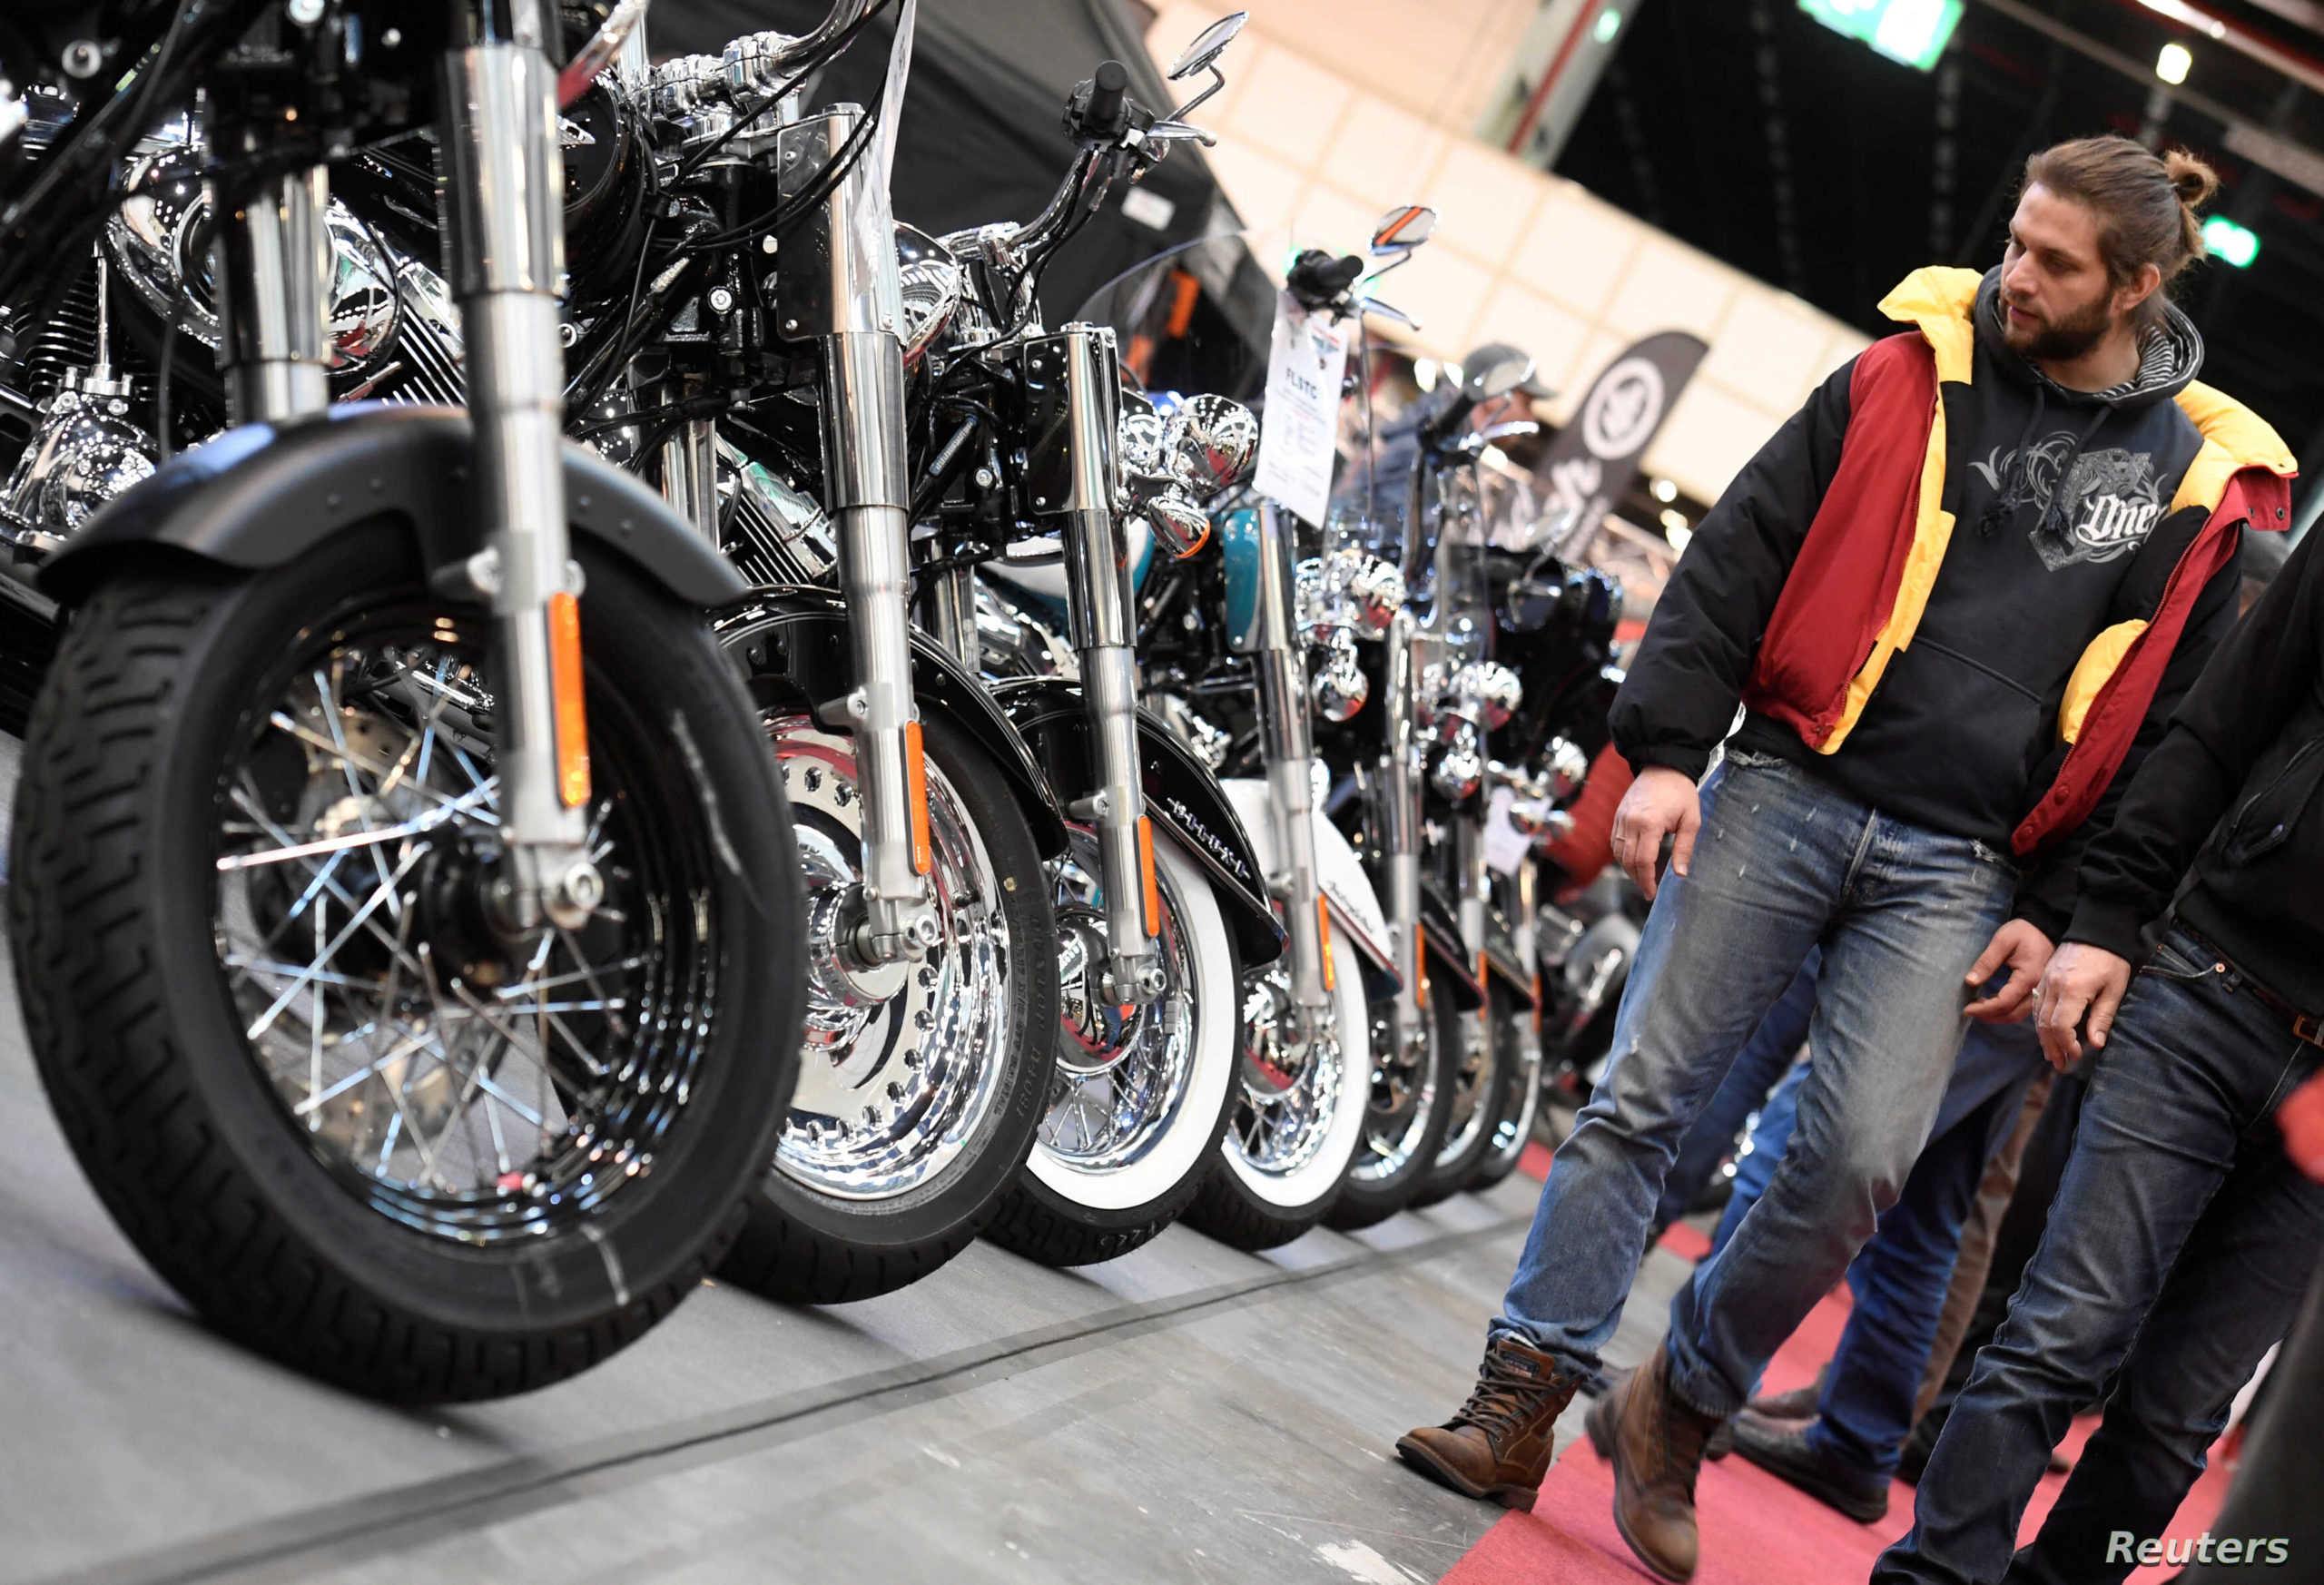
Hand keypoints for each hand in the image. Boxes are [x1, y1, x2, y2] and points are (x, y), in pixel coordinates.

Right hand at [1611, 765, 1700, 901]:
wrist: (1663, 766)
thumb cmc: (1681, 793)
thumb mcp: (1691, 820)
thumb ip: (1684, 848)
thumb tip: (1680, 874)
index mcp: (1651, 823)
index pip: (1643, 860)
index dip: (1647, 880)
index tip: (1651, 893)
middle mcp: (1631, 821)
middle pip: (1628, 860)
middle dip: (1637, 879)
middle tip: (1647, 891)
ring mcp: (1621, 818)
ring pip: (1618, 853)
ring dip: (1628, 869)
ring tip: (1641, 879)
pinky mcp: (1618, 815)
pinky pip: (1615, 841)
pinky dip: (1621, 855)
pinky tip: (1631, 862)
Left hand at [1963, 919, 2053, 1021]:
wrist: (2044, 927)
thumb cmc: (2023, 932)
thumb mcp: (2002, 941)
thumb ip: (1986, 962)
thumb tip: (1970, 982)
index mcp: (2028, 977)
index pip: (2004, 1002)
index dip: (1984, 1009)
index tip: (1966, 1009)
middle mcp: (2037, 988)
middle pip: (2013, 1014)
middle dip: (1989, 1016)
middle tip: (1970, 1010)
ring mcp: (2039, 991)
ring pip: (2019, 1014)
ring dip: (1998, 1015)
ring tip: (1978, 1007)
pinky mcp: (2037, 990)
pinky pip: (2022, 1008)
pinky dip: (2006, 1010)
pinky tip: (1992, 1003)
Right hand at [2031, 942, 2132, 1069]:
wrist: (2095, 929)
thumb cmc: (2110, 960)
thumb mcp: (2113, 990)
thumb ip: (2102, 1018)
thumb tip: (2095, 1044)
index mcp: (2072, 990)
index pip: (2060, 1026)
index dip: (2067, 1045)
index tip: (2077, 1056)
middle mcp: (2053, 986)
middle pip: (2044, 1024)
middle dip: (2052, 1047)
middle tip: (2060, 1064)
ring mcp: (2045, 981)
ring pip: (2037, 1016)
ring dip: (2043, 1038)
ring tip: (2052, 1054)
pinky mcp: (2044, 977)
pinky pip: (2036, 1004)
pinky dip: (2040, 1022)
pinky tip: (2046, 1032)